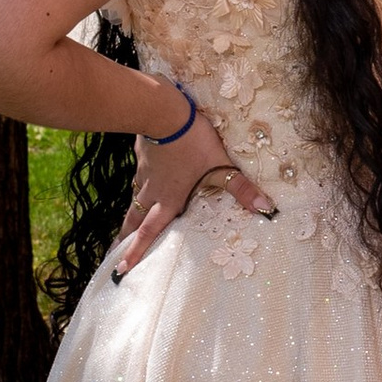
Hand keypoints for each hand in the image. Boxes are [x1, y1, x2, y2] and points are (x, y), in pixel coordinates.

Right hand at [112, 111, 273, 275]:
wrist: (162, 111)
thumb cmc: (192, 142)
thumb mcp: (221, 166)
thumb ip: (242, 189)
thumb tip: (266, 210)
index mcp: (169, 199)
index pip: (150, 232)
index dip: (136, 252)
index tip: (121, 269)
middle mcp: (152, 190)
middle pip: (135, 221)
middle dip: (125, 240)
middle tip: (114, 256)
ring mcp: (144, 173)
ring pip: (134, 198)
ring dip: (129, 215)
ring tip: (125, 226)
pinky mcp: (142, 155)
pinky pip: (138, 176)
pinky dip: (138, 186)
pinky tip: (140, 182)